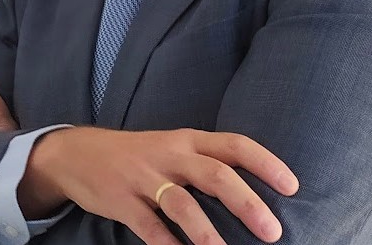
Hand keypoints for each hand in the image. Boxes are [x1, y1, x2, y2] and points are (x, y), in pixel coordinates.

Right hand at [20, 126, 297, 244]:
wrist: (79, 152)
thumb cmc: (138, 153)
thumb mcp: (172, 147)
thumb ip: (204, 162)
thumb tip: (251, 191)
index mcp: (187, 140)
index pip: (234, 144)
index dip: (264, 162)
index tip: (293, 185)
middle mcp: (170, 155)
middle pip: (214, 173)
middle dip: (246, 202)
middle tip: (274, 231)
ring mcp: (145, 178)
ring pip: (182, 203)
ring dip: (207, 232)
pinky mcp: (122, 201)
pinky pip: (149, 229)